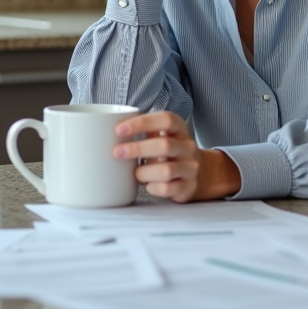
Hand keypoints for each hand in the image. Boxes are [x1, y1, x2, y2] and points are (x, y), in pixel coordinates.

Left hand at [113, 111, 241, 201]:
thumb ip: (144, 130)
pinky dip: (153, 187)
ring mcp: (191, 167)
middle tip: (116, 152)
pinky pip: (168, 189)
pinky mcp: (189, 187)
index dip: (142, 123)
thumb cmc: (170, 152)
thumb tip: (107, 127)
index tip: (119, 129)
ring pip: (166, 170)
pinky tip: (148, 185)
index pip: (165, 119)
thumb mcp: (162, 135)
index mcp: (179, 129)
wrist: (200, 173)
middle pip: (164, 145)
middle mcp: (188, 146)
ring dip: (144, 172)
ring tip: (136, 173)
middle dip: (137, 149)